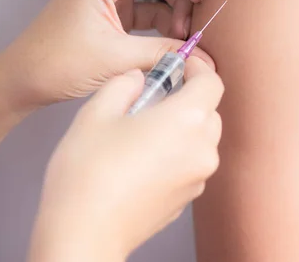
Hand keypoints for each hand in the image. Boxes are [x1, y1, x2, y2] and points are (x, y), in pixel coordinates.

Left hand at [0, 0, 246, 113]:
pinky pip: (153, 2)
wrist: (26, 79)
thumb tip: (202, 56)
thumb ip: (165, 52)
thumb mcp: (117, 58)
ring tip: (184, 33)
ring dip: (179, 2)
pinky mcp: (117, 8)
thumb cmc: (57, 63)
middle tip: (200, 2)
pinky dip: (169, 17)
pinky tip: (175, 38)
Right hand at [29, 57, 222, 261]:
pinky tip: (145, 160)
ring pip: (202, 139)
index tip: (182, 65)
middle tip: (155, 99)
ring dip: (183, 128)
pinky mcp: (189, 197)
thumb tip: (137, 78)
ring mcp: (199, 176)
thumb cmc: (89, 173)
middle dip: (188, 99)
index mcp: (187, 119)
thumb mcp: (97, 113)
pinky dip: (178, 154)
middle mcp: (203, 148)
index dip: (198, 68)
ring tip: (145, 132)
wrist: (86, 231)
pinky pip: (191, 164)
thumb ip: (123, 85)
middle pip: (209, 111)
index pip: (212, 82)